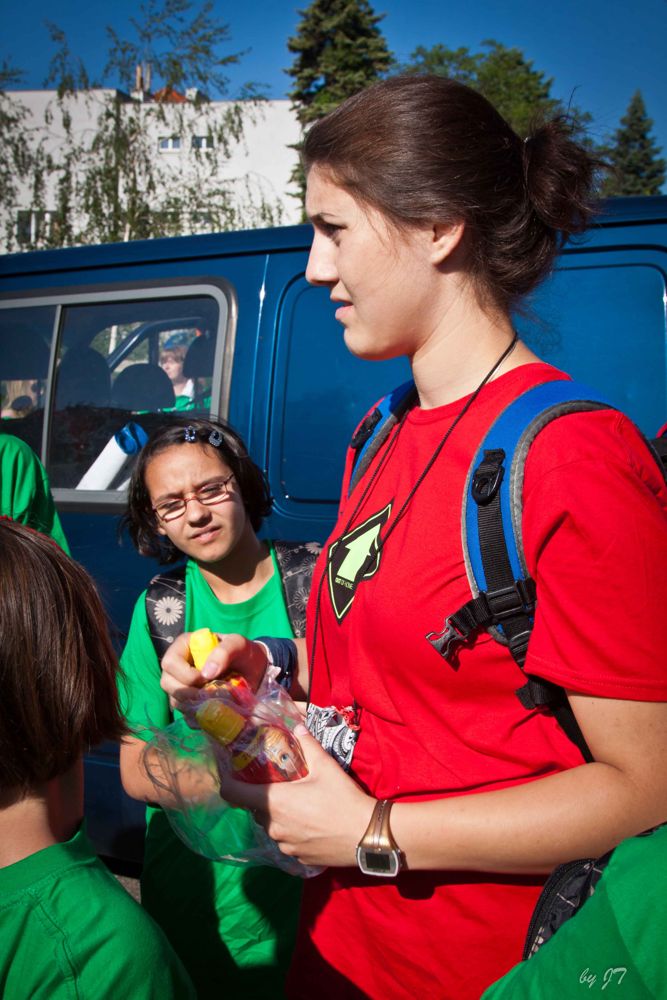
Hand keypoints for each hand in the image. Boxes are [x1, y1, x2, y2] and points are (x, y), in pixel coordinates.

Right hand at [160, 631, 268, 709]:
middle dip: (188, 693)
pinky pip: (187, 716)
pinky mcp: (192, 704)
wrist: (254, 671)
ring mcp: (184, 687)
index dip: (185, 674)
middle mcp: (179, 668)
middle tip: (209, 695)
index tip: (206, 678)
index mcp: (185, 647)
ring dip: (195, 706)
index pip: (170, 662)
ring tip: (217, 702)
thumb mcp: (238, 644)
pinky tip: (215, 712)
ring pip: (176, 701)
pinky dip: (201, 718)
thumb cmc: (244, 652)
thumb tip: (207, 673)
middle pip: (167, 684)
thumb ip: (224, 652)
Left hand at [218, 724, 375, 867]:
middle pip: (256, 809)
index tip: (231, 775)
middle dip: (264, 798)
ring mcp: (284, 845)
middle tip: (282, 786)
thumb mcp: (326, 767)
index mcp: (274, 801)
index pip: (233, 794)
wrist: (367, 836)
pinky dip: (292, 832)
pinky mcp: (296, 858)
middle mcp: (273, 825)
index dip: (228, 783)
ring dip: (279, 816)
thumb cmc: (344, 799)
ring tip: (300, 806)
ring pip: (271, 826)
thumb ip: (308, 745)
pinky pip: (285, 842)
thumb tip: (298, 726)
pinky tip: (311, 824)